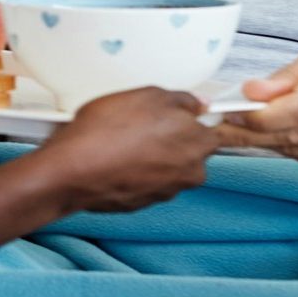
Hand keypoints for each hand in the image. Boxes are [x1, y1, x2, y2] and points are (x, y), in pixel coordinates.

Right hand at [42, 87, 216, 212]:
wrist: (74, 169)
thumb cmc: (107, 132)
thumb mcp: (147, 95)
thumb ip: (181, 99)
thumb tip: (195, 104)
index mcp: (198, 143)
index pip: (224, 132)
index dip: (211, 121)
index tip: (208, 118)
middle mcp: (190, 172)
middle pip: (192, 149)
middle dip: (175, 136)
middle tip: (146, 121)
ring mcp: (167, 190)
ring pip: (168, 165)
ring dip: (153, 153)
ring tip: (124, 137)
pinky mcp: (145, 201)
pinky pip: (148, 179)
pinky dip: (138, 169)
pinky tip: (116, 154)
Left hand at [216, 43, 297, 166]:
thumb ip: (288, 77)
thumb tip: (252, 91)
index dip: (264, 114)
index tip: (233, 108)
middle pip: (296, 133)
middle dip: (250, 130)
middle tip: (217, 124)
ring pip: (297, 149)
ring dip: (260, 140)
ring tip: (231, 128)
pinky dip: (281, 145)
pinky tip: (266, 133)